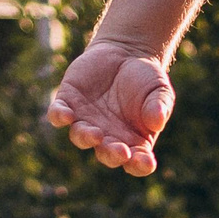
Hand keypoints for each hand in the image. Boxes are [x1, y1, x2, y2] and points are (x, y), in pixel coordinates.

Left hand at [45, 40, 175, 176]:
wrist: (124, 52)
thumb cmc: (146, 78)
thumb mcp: (160, 91)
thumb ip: (160, 107)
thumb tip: (157, 122)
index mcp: (134, 141)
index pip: (137, 163)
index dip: (140, 165)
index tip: (144, 160)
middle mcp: (108, 137)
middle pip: (107, 155)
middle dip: (112, 155)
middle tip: (120, 151)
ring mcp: (87, 121)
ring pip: (81, 138)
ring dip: (86, 138)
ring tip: (95, 133)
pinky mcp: (68, 102)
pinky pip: (58, 115)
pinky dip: (59, 116)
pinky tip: (64, 115)